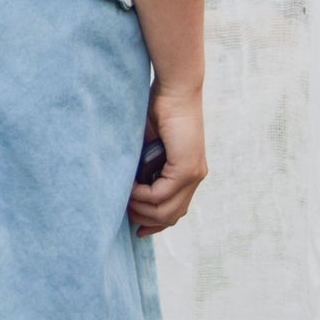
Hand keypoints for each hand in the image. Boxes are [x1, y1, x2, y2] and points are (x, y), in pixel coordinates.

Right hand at [128, 83, 206, 236]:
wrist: (174, 90)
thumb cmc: (158, 110)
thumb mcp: (149, 145)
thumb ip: (143, 167)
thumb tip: (125, 187)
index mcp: (188, 172)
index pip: (175, 211)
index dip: (155, 224)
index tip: (137, 229)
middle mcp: (195, 176)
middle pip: (171, 216)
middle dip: (145, 220)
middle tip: (124, 211)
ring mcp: (193, 174)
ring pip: (166, 210)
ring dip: (141, 208)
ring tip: (124, 198)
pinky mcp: (187, 168)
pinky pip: (161, 195)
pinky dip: (142, 195)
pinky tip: (130, 187)